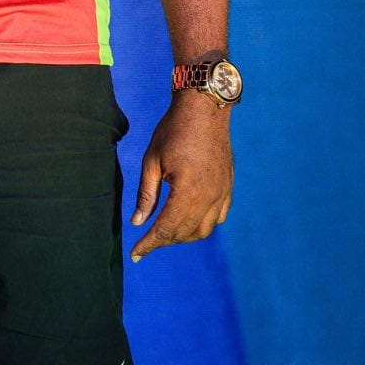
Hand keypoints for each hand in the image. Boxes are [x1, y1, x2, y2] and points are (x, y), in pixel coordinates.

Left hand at [129, 92, 232, 261]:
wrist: (204, 110)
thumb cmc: (173, 131)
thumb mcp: (151, 161)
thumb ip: (146, 194)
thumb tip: (138, 222)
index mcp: (189, 191)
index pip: (167, 228)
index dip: (150, 243)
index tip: (135, 255)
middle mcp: (211, 197)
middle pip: (186, 233)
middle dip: (164, 241)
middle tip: (145, 243)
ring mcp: (223, 193)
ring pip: (204, 229)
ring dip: (184, 235)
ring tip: (163, 233)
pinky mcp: (228, 188)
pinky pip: (218, 217)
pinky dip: (202, 224)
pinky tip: (187, 220)